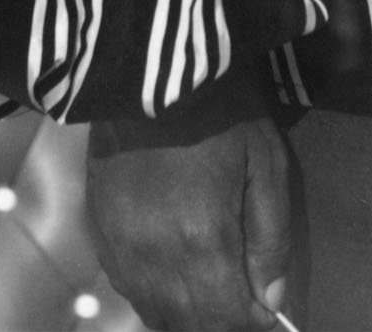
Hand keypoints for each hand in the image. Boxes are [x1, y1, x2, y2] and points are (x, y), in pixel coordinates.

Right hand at [87, 113, 291, 331]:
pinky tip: (173, 268)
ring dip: (187, 313)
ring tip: (211, 288)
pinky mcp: (99, 231)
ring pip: (155, 313)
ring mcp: (120, 247)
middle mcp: (154, 257)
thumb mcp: (265, 161)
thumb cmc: (219, 107)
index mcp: (202, 241)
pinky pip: (128, 286)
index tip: (268, 315)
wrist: (149, 65)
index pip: (228, 320)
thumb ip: (271, 238)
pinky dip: (155, 291)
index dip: (253, 324)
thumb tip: (272, 298)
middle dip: (221, 322)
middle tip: (242, 302)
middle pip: (190, 325)